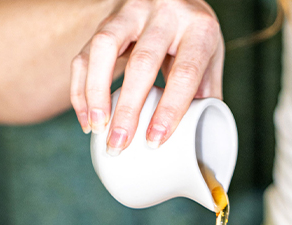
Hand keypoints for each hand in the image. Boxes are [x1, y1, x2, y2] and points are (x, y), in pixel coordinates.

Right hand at [71, 0, 223, 154]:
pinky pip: (85, 54)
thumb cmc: (193, 37)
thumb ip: (205, 95)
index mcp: (199, 28)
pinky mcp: (106, 20)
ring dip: (96, 93)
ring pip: (104, 48)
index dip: (169, 110)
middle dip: (128, 109)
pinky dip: (81, 90)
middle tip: (119, 143)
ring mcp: (131, 12)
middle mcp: (165, 12)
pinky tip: (86, 118)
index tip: (154, 141)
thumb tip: (197, 142)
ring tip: (96, 128)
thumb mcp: (210, 59)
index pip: (184, 72)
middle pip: (142, 62)